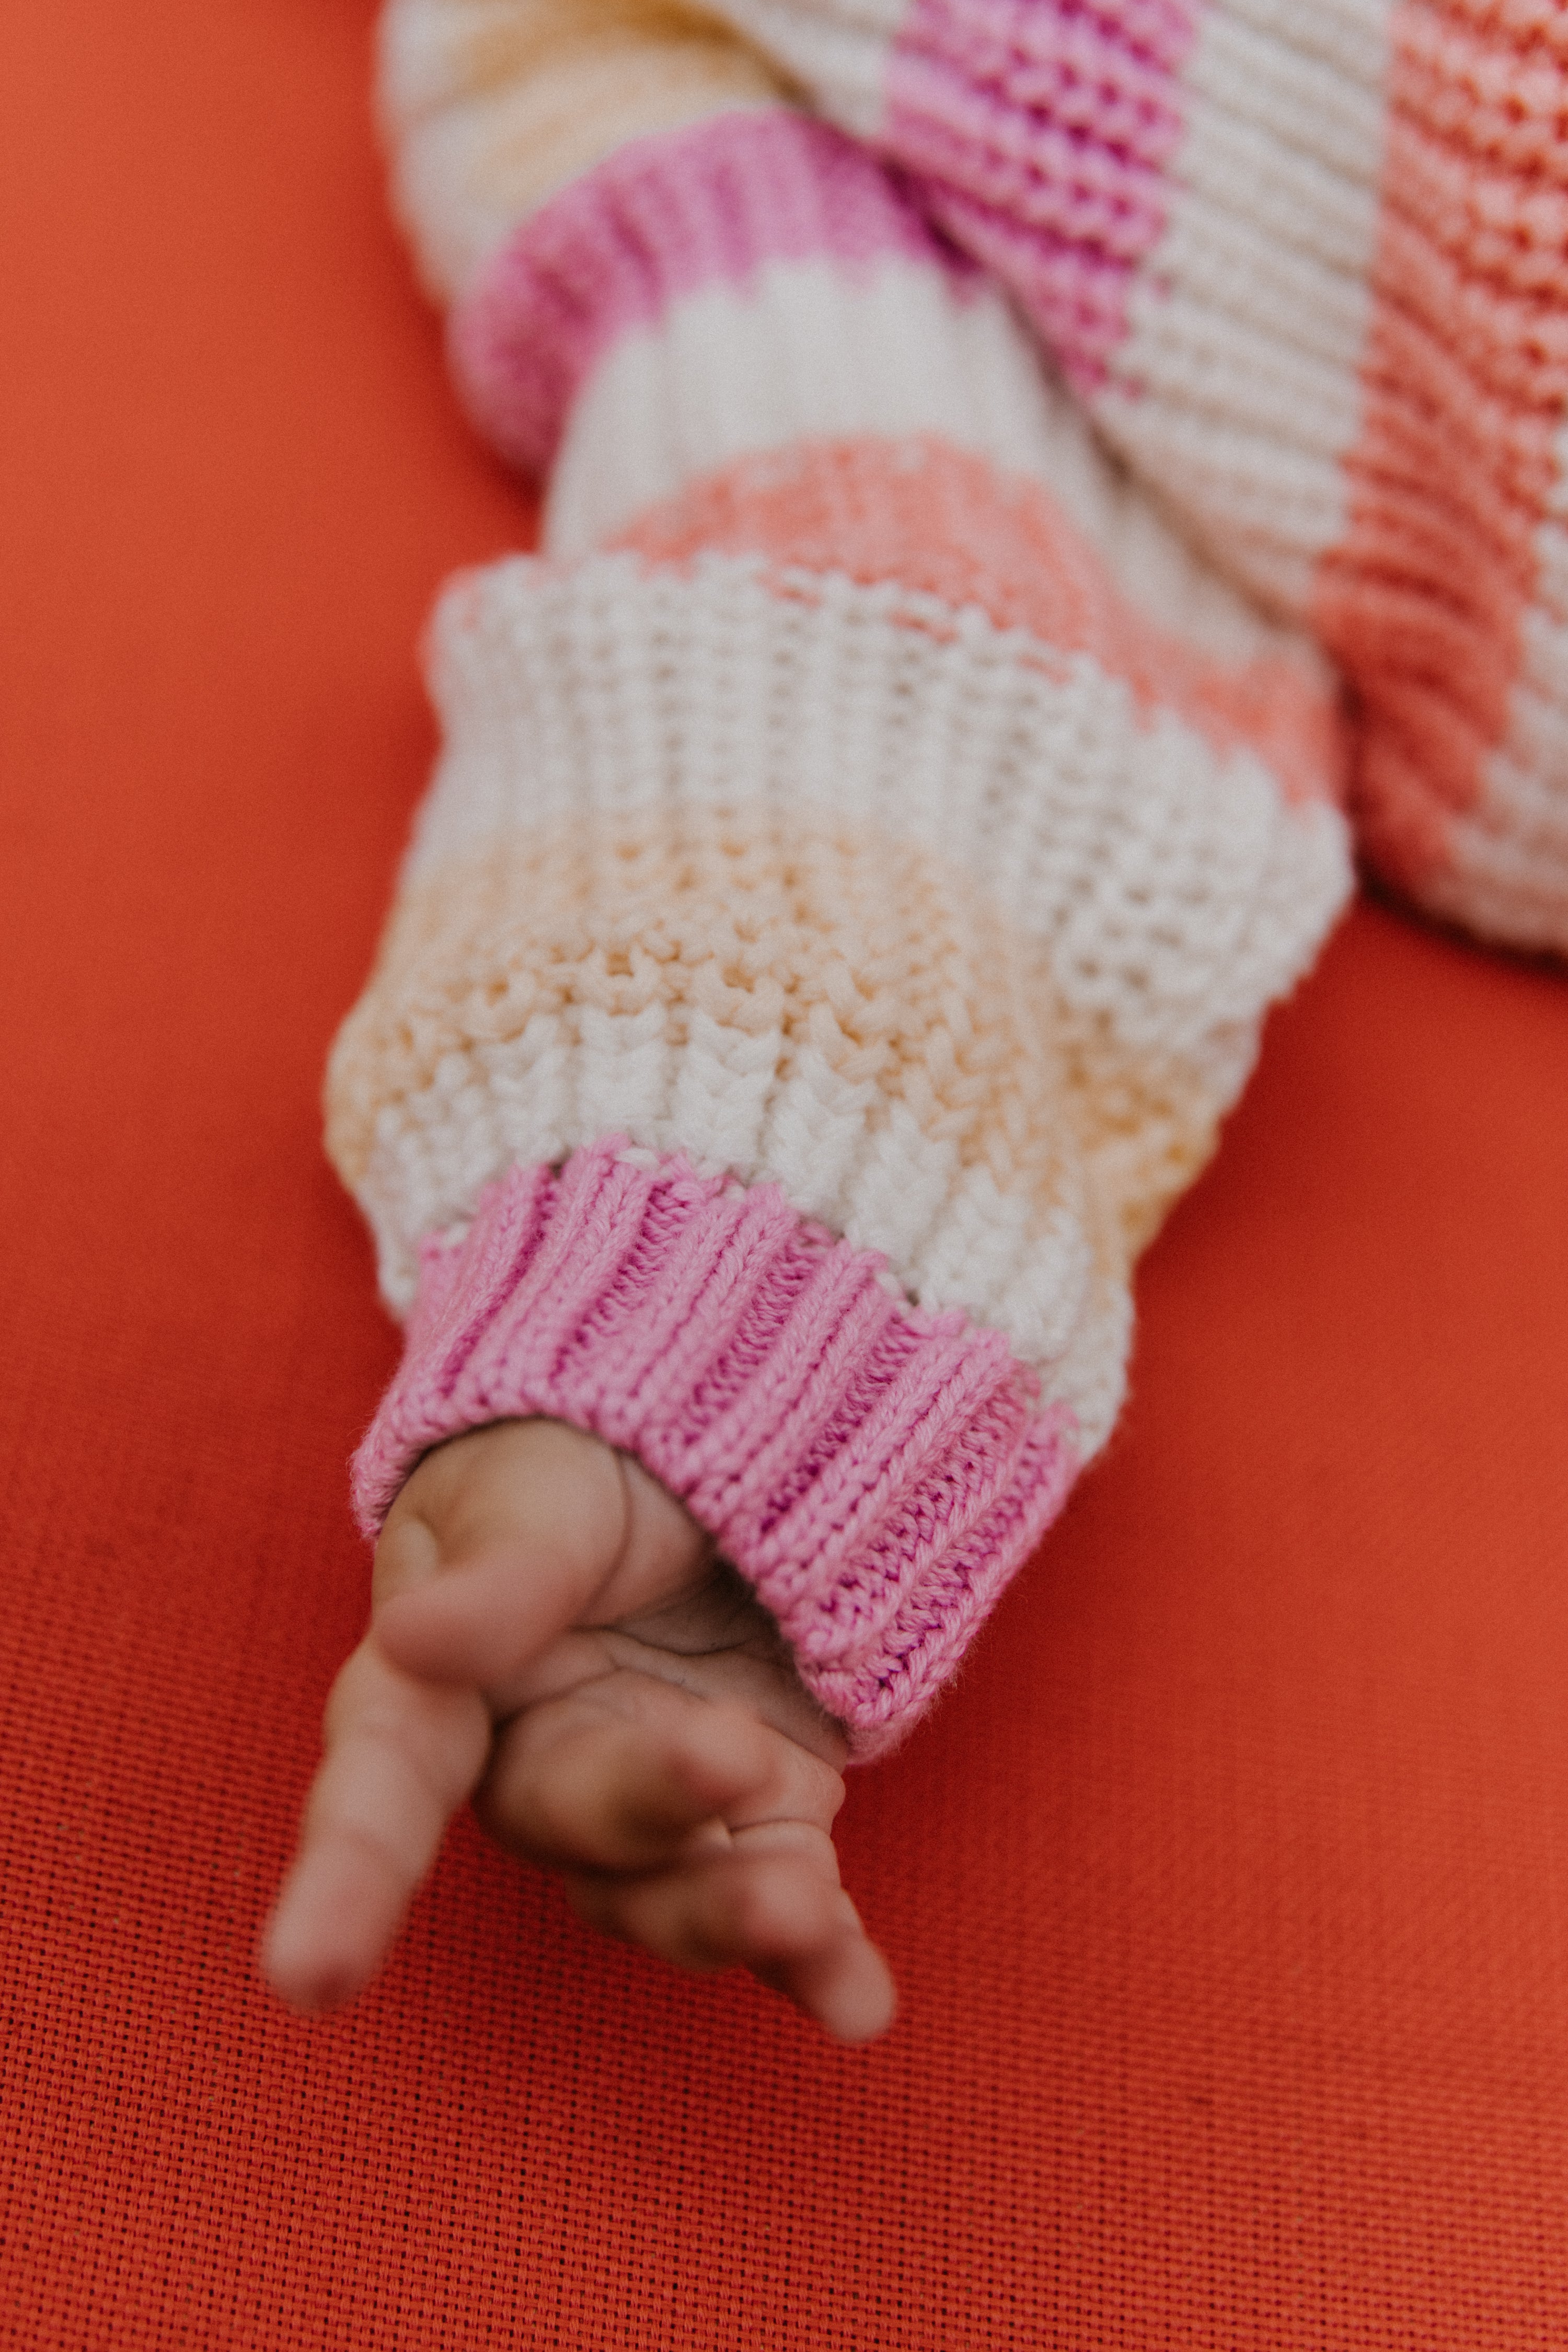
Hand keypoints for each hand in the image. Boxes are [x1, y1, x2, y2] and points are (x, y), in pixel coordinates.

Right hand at [262, 1419, 895, 2042]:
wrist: (702, 1455)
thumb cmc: (574, 1464)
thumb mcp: (536, 1486)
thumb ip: (500, 1570)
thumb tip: (416, 1635)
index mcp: (436, 1685)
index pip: (381, 1783)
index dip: (343, 1882)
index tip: (308, 1977)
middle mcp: (536, 1765)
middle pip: (570, 1820)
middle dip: (646, 1805)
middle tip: (727, 1754)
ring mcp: (652, 1803)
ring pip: (668, 1891)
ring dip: (732, 1913)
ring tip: (806, 1912)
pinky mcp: (761, 1817)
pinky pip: (781, 1897)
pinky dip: (822, 1959)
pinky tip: (859, 2002)